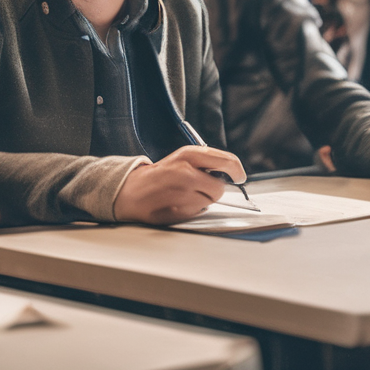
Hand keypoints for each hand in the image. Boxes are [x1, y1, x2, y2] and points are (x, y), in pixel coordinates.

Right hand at [112, 146, 245, 224]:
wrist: (130, 189)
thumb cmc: (160, 174)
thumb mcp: (183, 158)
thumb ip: (207, 161)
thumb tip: (231, 172)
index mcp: (189, 155)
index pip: (227, 162)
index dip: (237, 171)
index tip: (239, 176)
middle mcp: (185, 172)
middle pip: (218, 189)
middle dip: (213, 191)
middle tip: (199, 188)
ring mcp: (180, 193)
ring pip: (207, 203)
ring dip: (200, 203)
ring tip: (183, 195)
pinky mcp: (175, 211)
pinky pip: (195, 214)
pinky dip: (190, 212)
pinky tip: (177, 204)